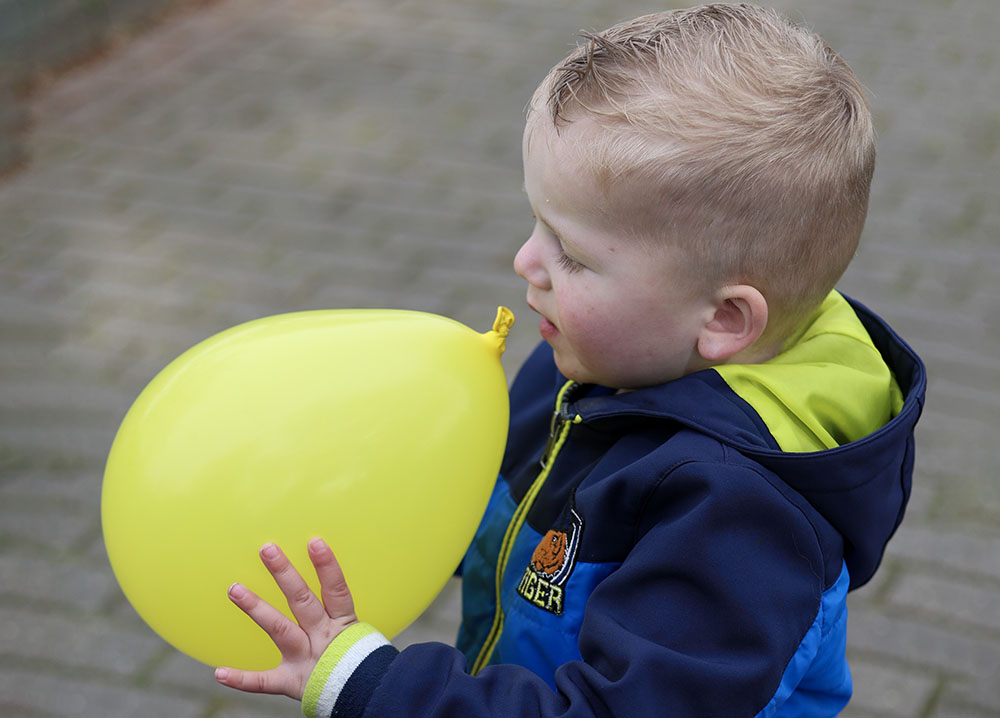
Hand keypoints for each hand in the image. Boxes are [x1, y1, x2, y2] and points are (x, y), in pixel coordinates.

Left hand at [214, 537, 358, 698]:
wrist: (363, 694)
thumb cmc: (355, 657)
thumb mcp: (356, 631)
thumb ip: (339, 606)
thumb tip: (329, 564)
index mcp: (342, 624)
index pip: (336, 590)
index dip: (327, 567)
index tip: (314, 541)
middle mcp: (324, 638)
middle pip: (303, 602)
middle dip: (285, 574)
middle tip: (267, 549)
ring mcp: (307, 660)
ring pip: (280, 630)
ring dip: (257, 609)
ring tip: (234, 589)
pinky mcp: (293, 683)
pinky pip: (265, 682)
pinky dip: (243, 679)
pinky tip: (219, 673)